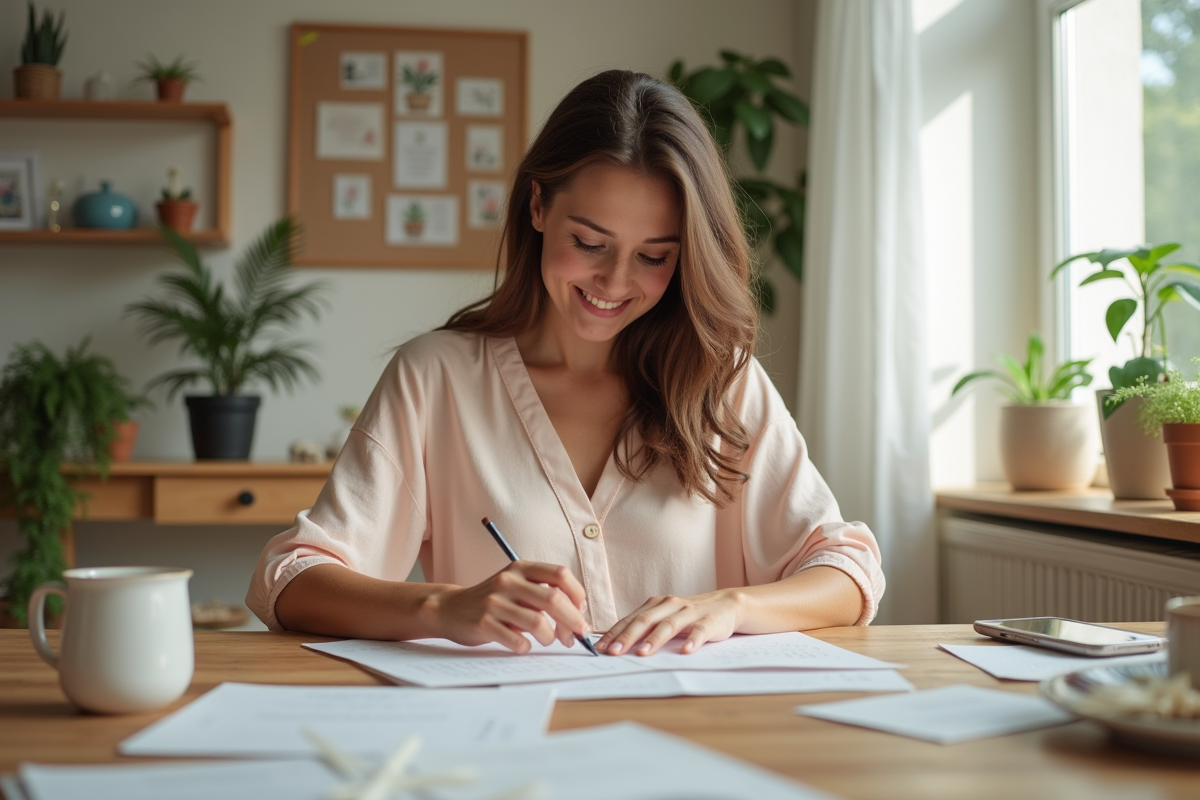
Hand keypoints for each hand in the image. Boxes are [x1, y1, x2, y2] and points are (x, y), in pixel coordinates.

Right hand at [431, 562, 588, 653]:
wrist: (450, 608)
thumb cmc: (493, 600)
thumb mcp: (516, 586)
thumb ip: (542, 594)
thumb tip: (577, 616)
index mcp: (520, 568)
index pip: (560, 574)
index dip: (577, 594)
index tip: (581, 610)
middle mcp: (508, 581)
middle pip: (553, 600)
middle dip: (572, 621)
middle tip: (578, 635)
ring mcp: (494, 602)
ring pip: (538, 623)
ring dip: (550, 637)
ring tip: (548, 641)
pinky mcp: (484, 623)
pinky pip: (517, 640)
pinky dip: (527, 647)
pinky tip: (524, 645)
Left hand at [596, 590, 743, 655]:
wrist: (727, 604)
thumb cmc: (690, 615)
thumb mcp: (665, 618)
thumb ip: (645, 628)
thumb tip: (616, 644)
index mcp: (656, 605)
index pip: (630, 619)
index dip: (614, 633)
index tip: (599, 648)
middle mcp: (670, 605)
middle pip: (645, 620)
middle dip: (627, 637)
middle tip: (614, 652)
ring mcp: (689, 612)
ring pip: (669, 625)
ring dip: (654, 639)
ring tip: (642, 653)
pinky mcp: (709, 621)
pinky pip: (699, 631)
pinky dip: (692, 641)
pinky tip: (685, 651)